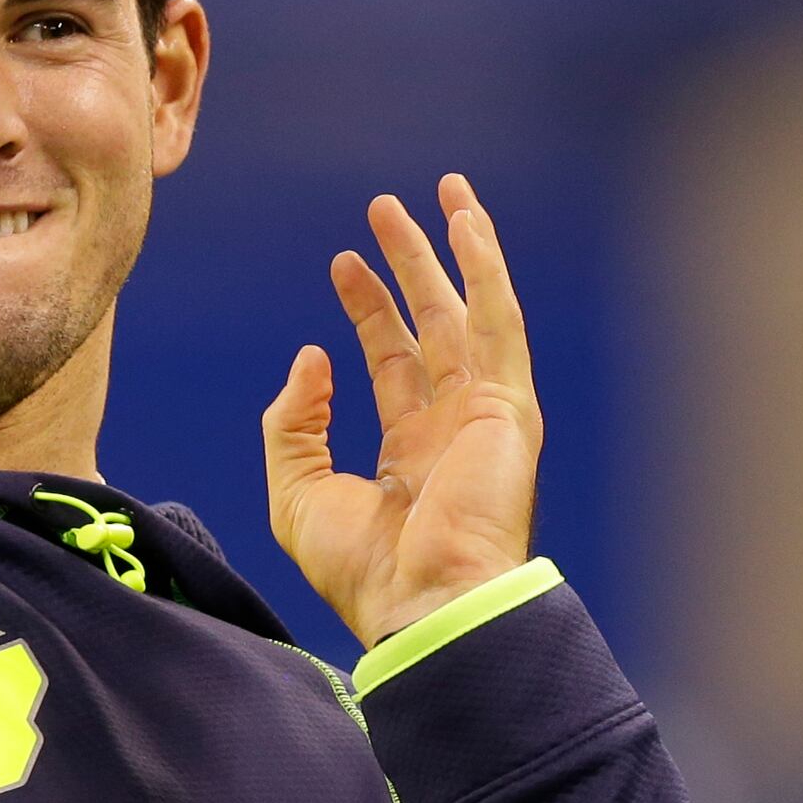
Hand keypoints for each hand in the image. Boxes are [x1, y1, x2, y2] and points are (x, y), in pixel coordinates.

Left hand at [261, 174, 542, 649]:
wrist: (424, 607)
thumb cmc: (365, 572)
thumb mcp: (298, 493)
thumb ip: (294, 424)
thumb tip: (311, 355)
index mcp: (409, 453)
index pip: (390, 362)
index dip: (366, 310)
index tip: (342, 264)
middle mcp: (452, 428)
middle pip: (431, 326)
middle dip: (408, 267)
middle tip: (383, 211)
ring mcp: (485, 415)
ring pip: (471, 312)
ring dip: (454, 252)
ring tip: (436, 195)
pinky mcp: (509, 407)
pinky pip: (500, 322)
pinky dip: (487, 270)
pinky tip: (469, 224)